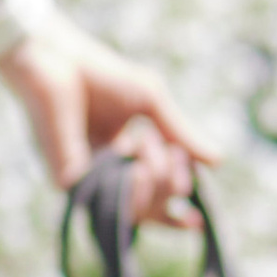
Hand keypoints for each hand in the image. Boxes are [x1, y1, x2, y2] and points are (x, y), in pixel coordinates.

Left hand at [0, 27, 214, 226]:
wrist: (59, 59)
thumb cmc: (101, 74)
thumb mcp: (152, 102)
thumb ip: (181, 133)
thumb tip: (218, 162)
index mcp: (123, 156)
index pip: (153, 195)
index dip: (176, 210)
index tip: (197, 218)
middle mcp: (105, 174)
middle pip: (147, 208)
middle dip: (170, 189)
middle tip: (177, 161)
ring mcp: (86, 180)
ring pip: (130, 212)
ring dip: (154, 190)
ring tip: (154, 157)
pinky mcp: (67, 179)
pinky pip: (106, 205)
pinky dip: (131, 194)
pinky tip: (139, 169)